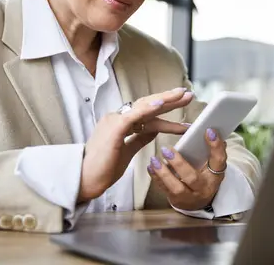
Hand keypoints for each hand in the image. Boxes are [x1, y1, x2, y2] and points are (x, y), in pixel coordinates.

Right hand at [78, 87, 193, 202]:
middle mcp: (117, 117)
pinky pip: (133, 116)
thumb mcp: (127, 151)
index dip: (165, 108)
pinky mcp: (114, 129)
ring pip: (144, 107)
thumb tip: (154, 130)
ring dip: (164, 100)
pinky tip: (161, 104)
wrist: (85, 179)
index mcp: (120, 123)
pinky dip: (147, 109)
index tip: (183, 104)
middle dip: (169, 100)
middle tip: (188, 94)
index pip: (147, 112)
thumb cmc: (103, 168)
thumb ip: (139, 138)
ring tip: (182, 95)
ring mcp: (115, 121)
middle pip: (148, 105)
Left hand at [147, 127, 226, 210]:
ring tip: (154, 160)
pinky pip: (164, 189)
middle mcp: (203, 188)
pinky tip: (150, 167)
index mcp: (215, 175)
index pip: (218, 160)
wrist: (198, 203)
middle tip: (167, 150)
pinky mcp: (176, 200)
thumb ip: (212, 150)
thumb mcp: (212, 166)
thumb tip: (211, 131)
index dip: (215, 146)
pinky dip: (156, 178)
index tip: (208, 131)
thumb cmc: (205, 178)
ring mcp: (189, 197)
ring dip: (164, 173)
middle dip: (179, 163)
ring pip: (176, 188)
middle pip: (192, 178)